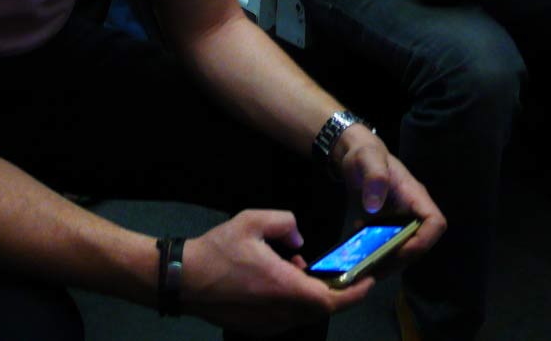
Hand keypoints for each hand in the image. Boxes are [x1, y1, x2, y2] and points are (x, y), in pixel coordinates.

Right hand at [182, 210, 372, 335]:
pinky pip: (288, 318)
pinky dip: (294, 302)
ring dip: (311, 294)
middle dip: (335, 290)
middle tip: (341, 271)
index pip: (332, 299)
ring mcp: (269, 324)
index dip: (355, 292)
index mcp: (284, 287)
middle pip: (322, 308)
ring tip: (297, 268)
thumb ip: (285, 223)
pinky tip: (279, 280)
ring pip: (304, 313)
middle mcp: (280, 312)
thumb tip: (299, 239)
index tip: (369, 280)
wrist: (181, 280)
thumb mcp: (252, 221)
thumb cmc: (216, 252)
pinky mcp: (258, 329)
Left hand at [334, 127, 445, 264]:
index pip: (435, 223)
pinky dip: (377, 254)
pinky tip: (359, 251)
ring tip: (366, 267)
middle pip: (420, 242)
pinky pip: (389, 246)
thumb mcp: (367, 159)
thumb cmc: (365, 154)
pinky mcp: (388, 226)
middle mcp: (412, 211)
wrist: (355, 156)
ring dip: (388, 261)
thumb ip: (374, 178)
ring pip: (404, 248)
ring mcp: (400, 220)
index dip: (424, 240)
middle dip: (401, 258)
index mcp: (415, 195)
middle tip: (377, 267)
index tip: (401, 249)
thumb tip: (374, 206)